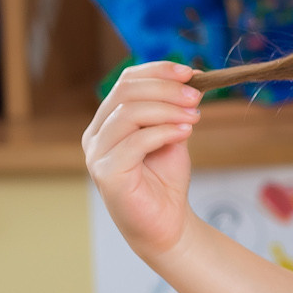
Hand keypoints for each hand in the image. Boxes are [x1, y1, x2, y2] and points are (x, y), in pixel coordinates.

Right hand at [83, 62, 202, 259]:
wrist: (166, 222)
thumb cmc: (165, 179)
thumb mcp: (173, 134)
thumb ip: (174, 109)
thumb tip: (191, 80)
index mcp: (108, 120)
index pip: (126, 81)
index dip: (158, 71)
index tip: (190, 71)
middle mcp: (96, 134)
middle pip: (126, 92)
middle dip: (166, 88)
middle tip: (196, 95)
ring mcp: (97, 153)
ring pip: (129, 113)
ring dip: (168, 109)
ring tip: (194, 116)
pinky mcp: (107, 173)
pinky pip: (135, 142)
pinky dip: (164, 131)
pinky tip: (184, 133)